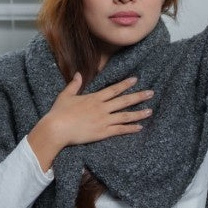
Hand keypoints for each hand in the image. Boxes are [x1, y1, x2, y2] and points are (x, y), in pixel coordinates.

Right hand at [26, 74, 153, 171]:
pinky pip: (120, 130)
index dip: (125, 84)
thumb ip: (74, 85)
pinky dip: (130, 128)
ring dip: (139, 113)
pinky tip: (140, 127)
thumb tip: (79, 74)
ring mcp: (103, 120)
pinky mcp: (103, 132)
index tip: (136, 80)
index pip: (114, 89)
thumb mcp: (65, 95)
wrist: (57, 129)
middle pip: (124, 100)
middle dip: (139, 96)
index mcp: (94, 98)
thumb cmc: (59, 112)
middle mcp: (102, 108)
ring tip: (150, 111)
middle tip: (151, 93)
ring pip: (125, 116)